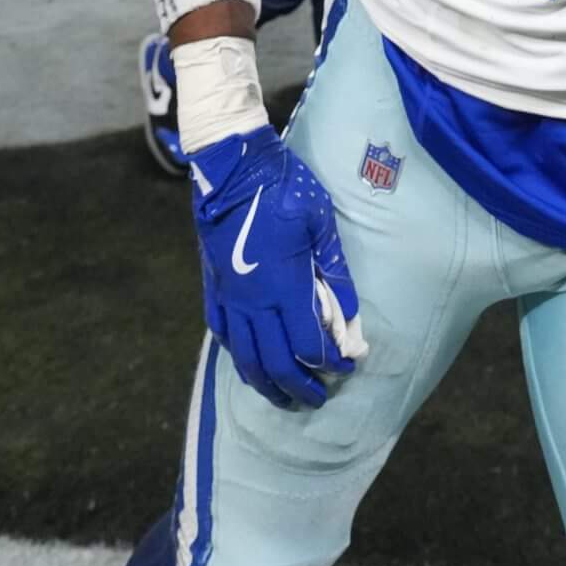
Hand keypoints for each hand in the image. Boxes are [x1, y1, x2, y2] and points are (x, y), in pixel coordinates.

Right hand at [189, 126, 362, 408]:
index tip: (345, 368)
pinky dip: (240, 357)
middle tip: (317, 398)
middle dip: (299, 388)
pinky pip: (223, 335)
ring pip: (245, 358)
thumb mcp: (320, 222)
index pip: (308, 346)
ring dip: (266, 384)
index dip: (329, 364)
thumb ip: (335, 271)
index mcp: (284, 286)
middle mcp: (254, 300)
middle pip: (276, 363)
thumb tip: (351, 316)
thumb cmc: (282, 187)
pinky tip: (251, 363)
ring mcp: (230, 296)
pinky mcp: (214, 287)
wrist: (230, 166)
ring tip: (284, 396)